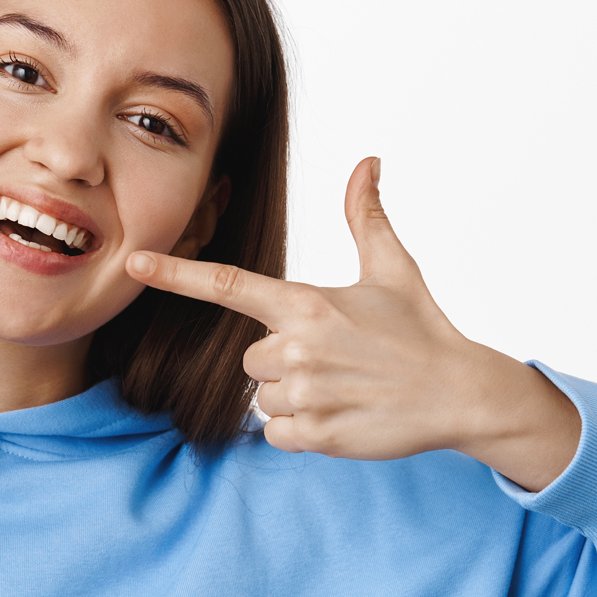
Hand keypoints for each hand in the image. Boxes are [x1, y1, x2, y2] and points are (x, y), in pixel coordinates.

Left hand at [126, 157, 580, 490]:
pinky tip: (341, 415)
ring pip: (263, 399)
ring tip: (344, 388)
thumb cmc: (422, 328)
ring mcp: (307, 393)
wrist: (461, 392)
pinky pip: (276, 433)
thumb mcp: (392, 268)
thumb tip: (367, 161)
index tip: (136, 262)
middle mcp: (299, 347)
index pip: (227, 284)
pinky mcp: (317, 434)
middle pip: (252, 361)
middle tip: (337, 361)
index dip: (176, 273)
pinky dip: (301, 430)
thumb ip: (366, 216)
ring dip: (296, 398)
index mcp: (306, 303)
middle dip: (285, 364)